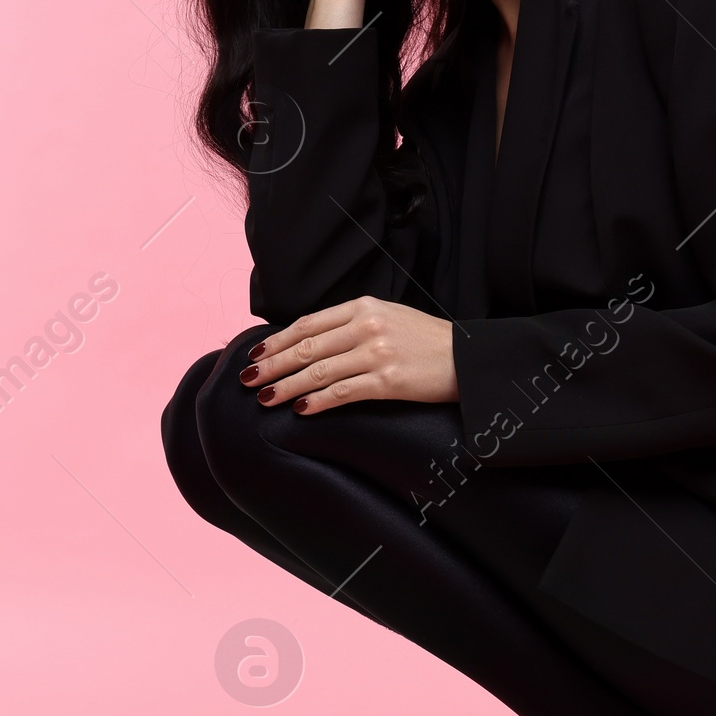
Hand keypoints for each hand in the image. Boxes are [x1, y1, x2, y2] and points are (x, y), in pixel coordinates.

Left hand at [240, 296, 458, 412]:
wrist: (468, 358)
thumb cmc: (428, 341)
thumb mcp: (389, 317)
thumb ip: (353, 324)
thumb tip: (312, 343)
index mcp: (364, 306)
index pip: (309, 324)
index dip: (278, 340)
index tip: (257, 353)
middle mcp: (367, 326)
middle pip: (306, 347)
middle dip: (272, 364)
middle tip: (247, 378)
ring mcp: (377, 352)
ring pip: (318, 371)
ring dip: (286, 386)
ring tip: (264, 398)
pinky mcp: (388, 380)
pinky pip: (343, 392)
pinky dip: (317, 401)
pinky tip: (300, 409)